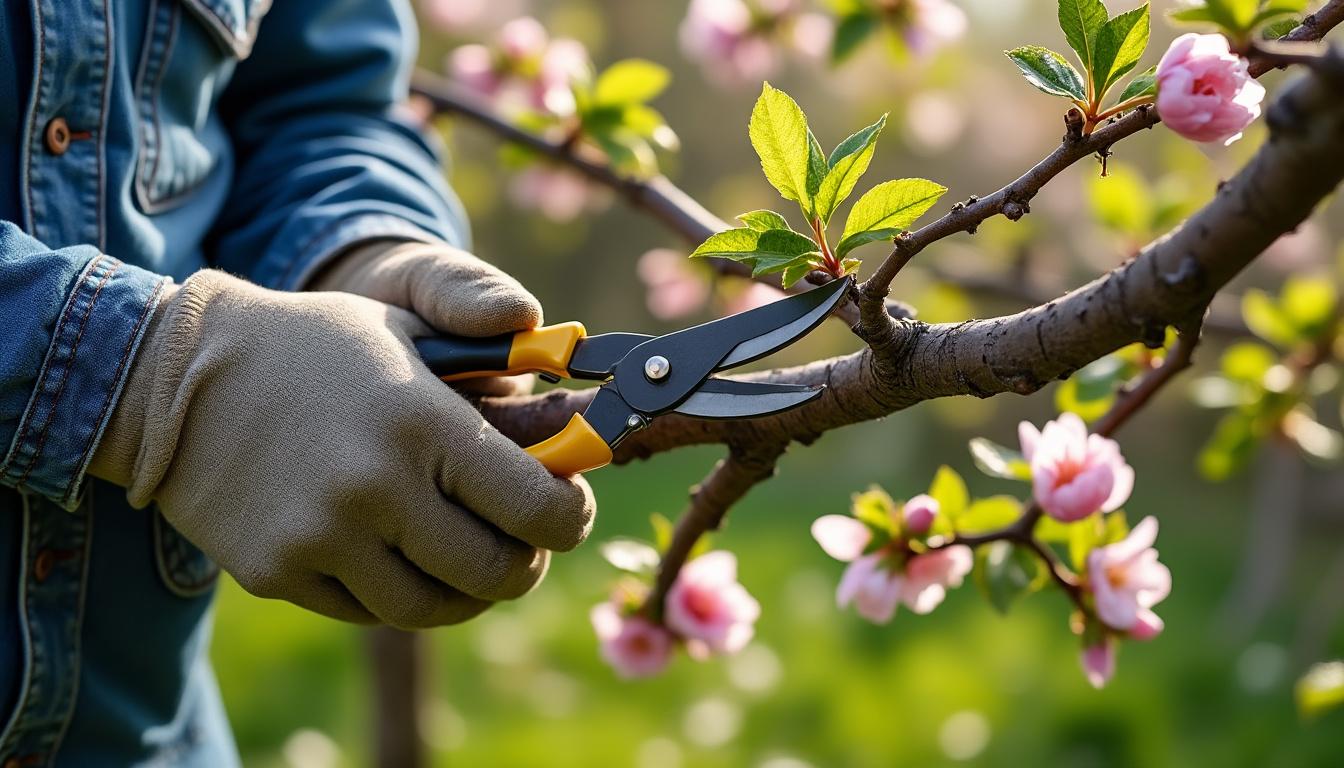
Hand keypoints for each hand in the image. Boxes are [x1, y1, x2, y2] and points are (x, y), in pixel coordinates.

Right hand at [90, 270, 594, 627]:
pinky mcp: (279, 572)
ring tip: (468, 562)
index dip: (570, 517)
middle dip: (526, 565)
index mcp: (422, 421)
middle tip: (525, 547)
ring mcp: (322, 537)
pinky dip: (397, 593)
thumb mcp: (406, 326)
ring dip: (467, 594)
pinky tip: (396, 556)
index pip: (537, 506)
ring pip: (433, 608)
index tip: (569, 510)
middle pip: (496, 572)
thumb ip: (494, 367)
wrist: (176, 378)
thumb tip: (576, 413)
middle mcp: (376, 487)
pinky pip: (367, 611)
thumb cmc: (314, 345)